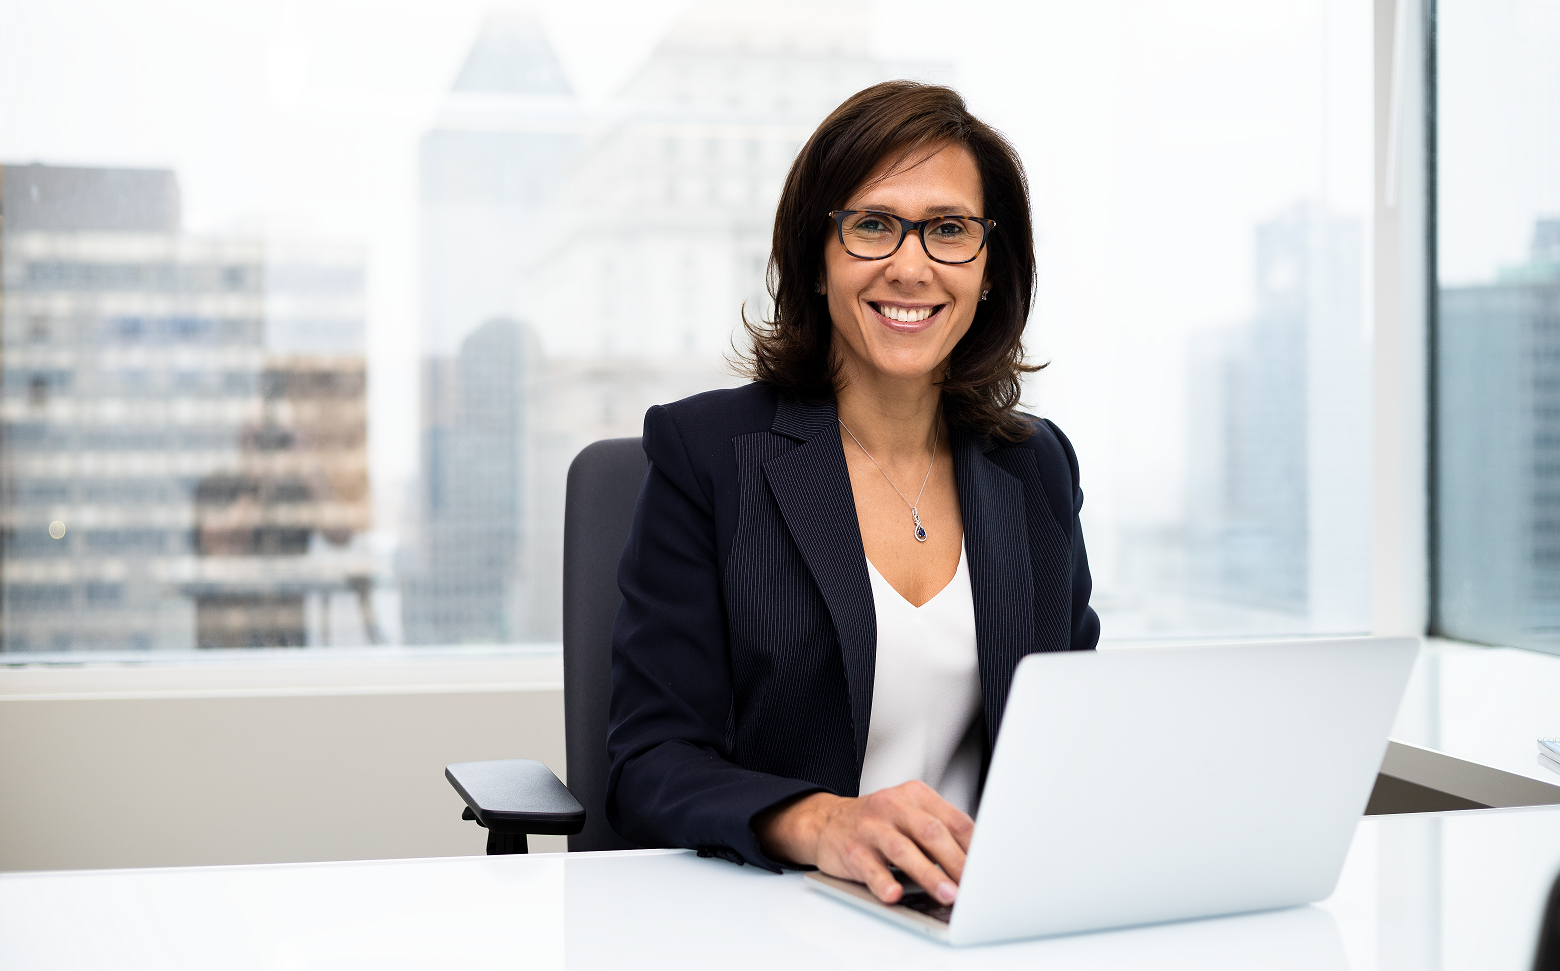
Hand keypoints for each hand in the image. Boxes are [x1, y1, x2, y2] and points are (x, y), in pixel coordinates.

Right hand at [753, 781, 973, 905]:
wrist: (826, 821)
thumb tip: (975, 860)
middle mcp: (893, 807)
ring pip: (904, 850)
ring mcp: (871, 828)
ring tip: (946, 894)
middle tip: (972, 885)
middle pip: (932, 833)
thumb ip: (939, 831)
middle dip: (956, 862)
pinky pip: (870, 868)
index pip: (953, 819)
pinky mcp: (852, 850)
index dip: (974, 846)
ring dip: (929, 875)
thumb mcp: (909, 814)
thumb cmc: (877, 822)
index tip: (987, 869)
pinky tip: (894, 894)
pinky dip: (883, 882)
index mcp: (915, 796)